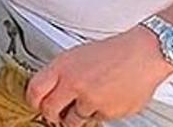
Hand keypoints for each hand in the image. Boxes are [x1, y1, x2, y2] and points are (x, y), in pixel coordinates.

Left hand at [28, 27, 172, 124]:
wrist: (140, 56)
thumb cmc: (110, 53)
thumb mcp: (75, 55)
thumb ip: (60, 73)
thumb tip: (47, 88)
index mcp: (62, 67)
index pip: (35, 90)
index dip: (32, 100)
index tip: (33, 104)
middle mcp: (74, 84)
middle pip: (50, 110)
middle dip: (50, 115)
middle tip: (53, 114)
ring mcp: (91, 100)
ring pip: (73, 119)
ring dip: (74, 115)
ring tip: (82, 104)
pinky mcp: (108, 112)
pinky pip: (95, 119)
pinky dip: (96, 113)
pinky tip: (103, 99)